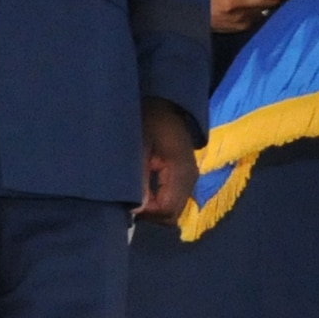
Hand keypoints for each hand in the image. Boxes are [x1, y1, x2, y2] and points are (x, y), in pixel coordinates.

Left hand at [136, 97, 196, 223]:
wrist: (165, 103)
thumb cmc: (150, 120)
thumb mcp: (140, 145)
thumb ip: (139, 177)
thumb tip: (137, 210)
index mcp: (181, 170)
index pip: (167, 209)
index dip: (147, 212)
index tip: (127, 203)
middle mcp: (190, 177)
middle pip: (172, 213)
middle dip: (150, 214)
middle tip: (129, 202)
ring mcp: (190, 177)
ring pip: (173, 208)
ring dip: (154, 209)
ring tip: (135, 197)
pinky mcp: (185, 176)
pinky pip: (174, 198)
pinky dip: (159, 202)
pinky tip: (144, 193)